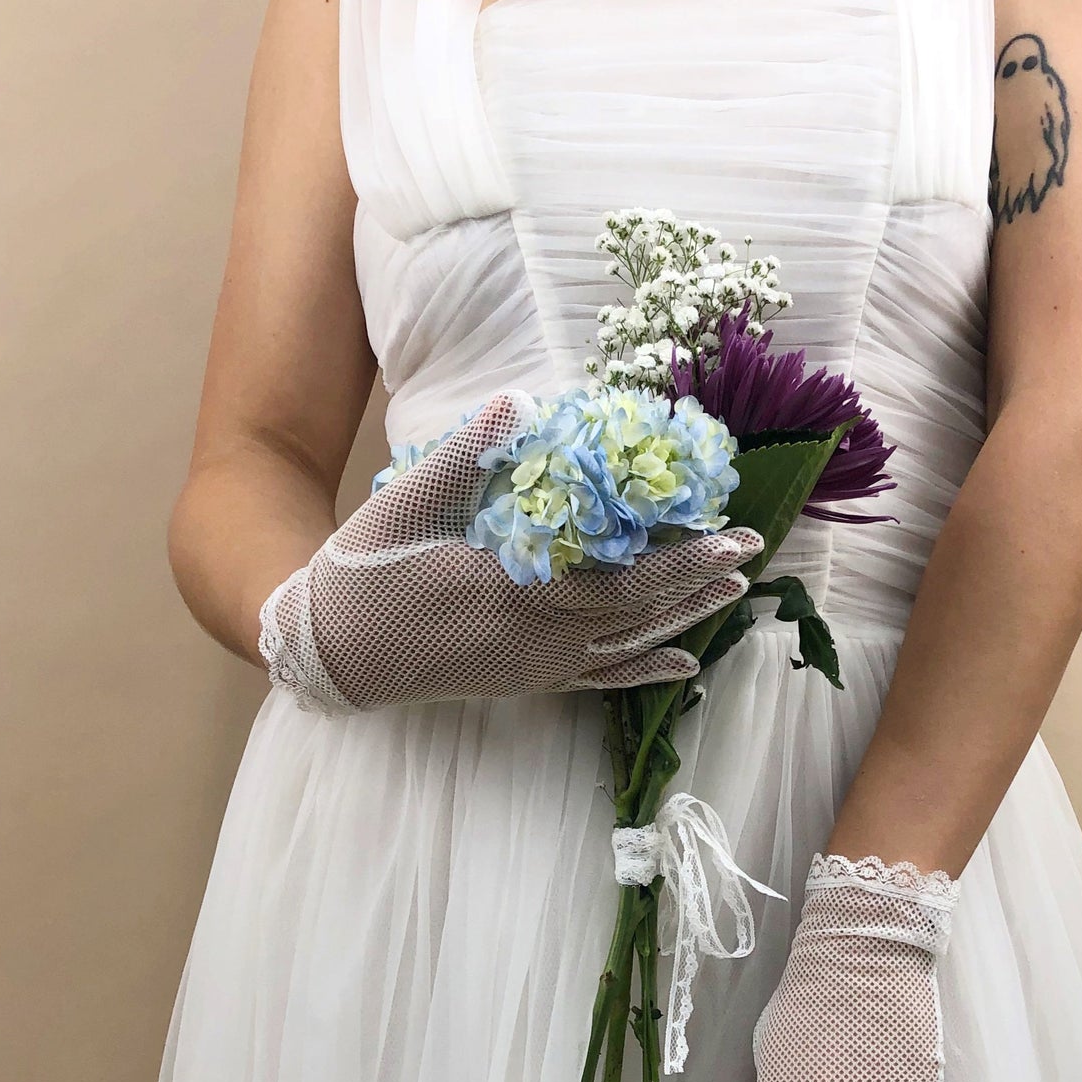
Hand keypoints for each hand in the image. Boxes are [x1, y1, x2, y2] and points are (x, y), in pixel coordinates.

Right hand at [258, 392, 762, 710]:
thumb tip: (519, 401)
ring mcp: (531, 665)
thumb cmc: (367, 568)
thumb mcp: (408, 501)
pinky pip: (598, 680)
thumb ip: (466, 454)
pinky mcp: (525, 681)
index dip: (677, 557)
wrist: (332, 650)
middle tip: (749, 552)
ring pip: (626, 646)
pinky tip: (685, 663)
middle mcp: (532, 636)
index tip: (725, 532)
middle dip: (696, 579)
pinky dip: (643, 671)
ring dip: (683, 618)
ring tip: (733, 592)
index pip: (615, 576)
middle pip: (635, 611)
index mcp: (509, 588)